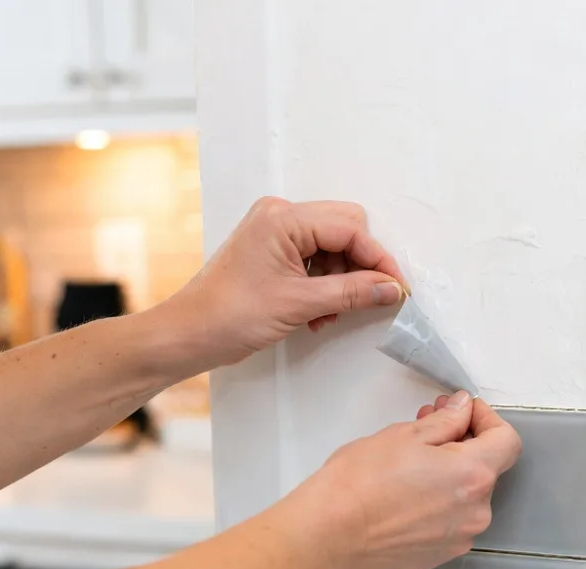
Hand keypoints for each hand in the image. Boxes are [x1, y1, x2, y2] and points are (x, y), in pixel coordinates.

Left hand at [167, 197, 406, 368]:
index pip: (351, 228)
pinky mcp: (273, 250)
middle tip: (367, 299)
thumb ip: (352, 292)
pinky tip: (317, 313)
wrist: (189, 334)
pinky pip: (315, 259)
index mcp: (284, 218)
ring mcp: (275, 232)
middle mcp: (280, 216)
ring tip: (331, 314)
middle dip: (360, 267)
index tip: (397, 288)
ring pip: (333, 247)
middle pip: (345, 231)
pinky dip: (325, 284)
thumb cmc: (230, 315)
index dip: (378, 259)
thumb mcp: (300, 304)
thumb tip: (392, 288)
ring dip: (342, 281)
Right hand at [282, 392, 522, 568]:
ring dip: (449, 473)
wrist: (328, 532)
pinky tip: (406, 493)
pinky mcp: (440, 555)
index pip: (508, 441)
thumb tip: (463, 409)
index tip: (462, 411)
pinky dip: (438, 501)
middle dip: (462, 442)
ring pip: (467, 495)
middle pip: (486, 468)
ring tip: (411, 461)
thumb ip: (446, 421)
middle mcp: (477, 511)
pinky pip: (451, 520)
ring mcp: (460, 537)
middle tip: (427, 424)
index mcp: (474, 475)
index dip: (487, 419)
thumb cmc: (361, 479)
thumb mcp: (405, 435)